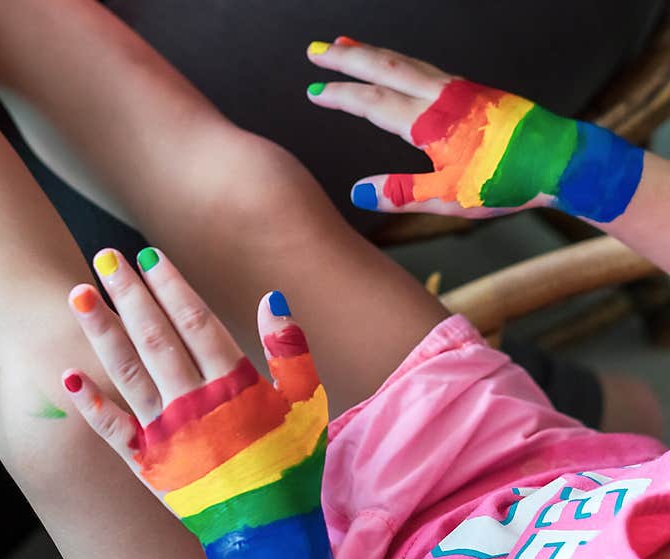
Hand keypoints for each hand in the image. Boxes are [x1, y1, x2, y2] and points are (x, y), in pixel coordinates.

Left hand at [61, 247, 335, 558]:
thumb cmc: (291, 469)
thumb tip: (272, 298)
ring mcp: (166, 434)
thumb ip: (292, 352)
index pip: (196, 323)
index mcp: (235, 387)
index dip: (171, 287)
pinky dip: (89, 402)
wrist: (266, 536)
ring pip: (127, 372)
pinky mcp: (147, 465)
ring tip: (78, 295)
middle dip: (129, 295)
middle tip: (105, 258)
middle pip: (155, 338)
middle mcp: (194, 404)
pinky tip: (66, 374)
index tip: (149, 257)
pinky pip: (112, 429)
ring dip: (101, 332)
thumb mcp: (308, 408)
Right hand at [305, 38, 643, 222]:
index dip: (340, 96)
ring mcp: (460, 90)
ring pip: (406, 61)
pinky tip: (396, 68)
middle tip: (316, 50)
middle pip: (386, 66)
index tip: (313, 91)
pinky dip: (400, 62)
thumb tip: (358, 192)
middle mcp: (443, 97)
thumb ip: (402, 193)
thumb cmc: (506, 181)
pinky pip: (426, 68)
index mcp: (430, 122)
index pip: (373, 102)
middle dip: (347, 57)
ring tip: (346, 46)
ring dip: (372, 53)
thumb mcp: (449, 197)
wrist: (559, 160)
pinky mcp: (474, 92)